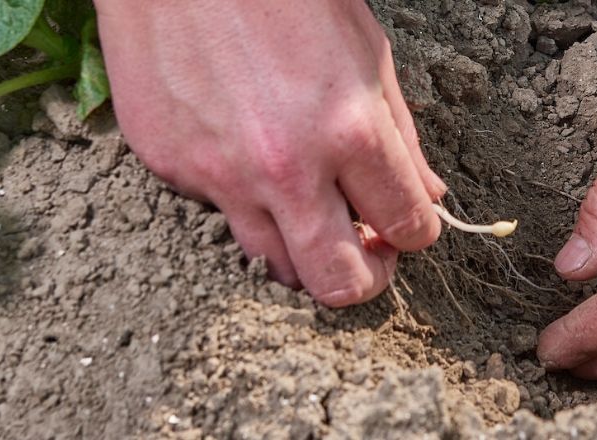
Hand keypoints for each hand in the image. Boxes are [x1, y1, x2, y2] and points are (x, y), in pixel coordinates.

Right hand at [95, 0, 445, 306]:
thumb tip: (426, 195)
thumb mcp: (366, 48)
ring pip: (274, 263)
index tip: (404, 224)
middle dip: (365, 279)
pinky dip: (239, 195)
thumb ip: (399, 133)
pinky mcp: (170, 167)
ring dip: (301, 245)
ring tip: (307, 204)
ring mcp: (220, 174)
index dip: (415, 233)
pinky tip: (241, 144)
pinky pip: (217, 211)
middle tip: (365, 252)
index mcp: (349, 129)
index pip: (408, 228)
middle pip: (339, 284)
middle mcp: (285, 166)